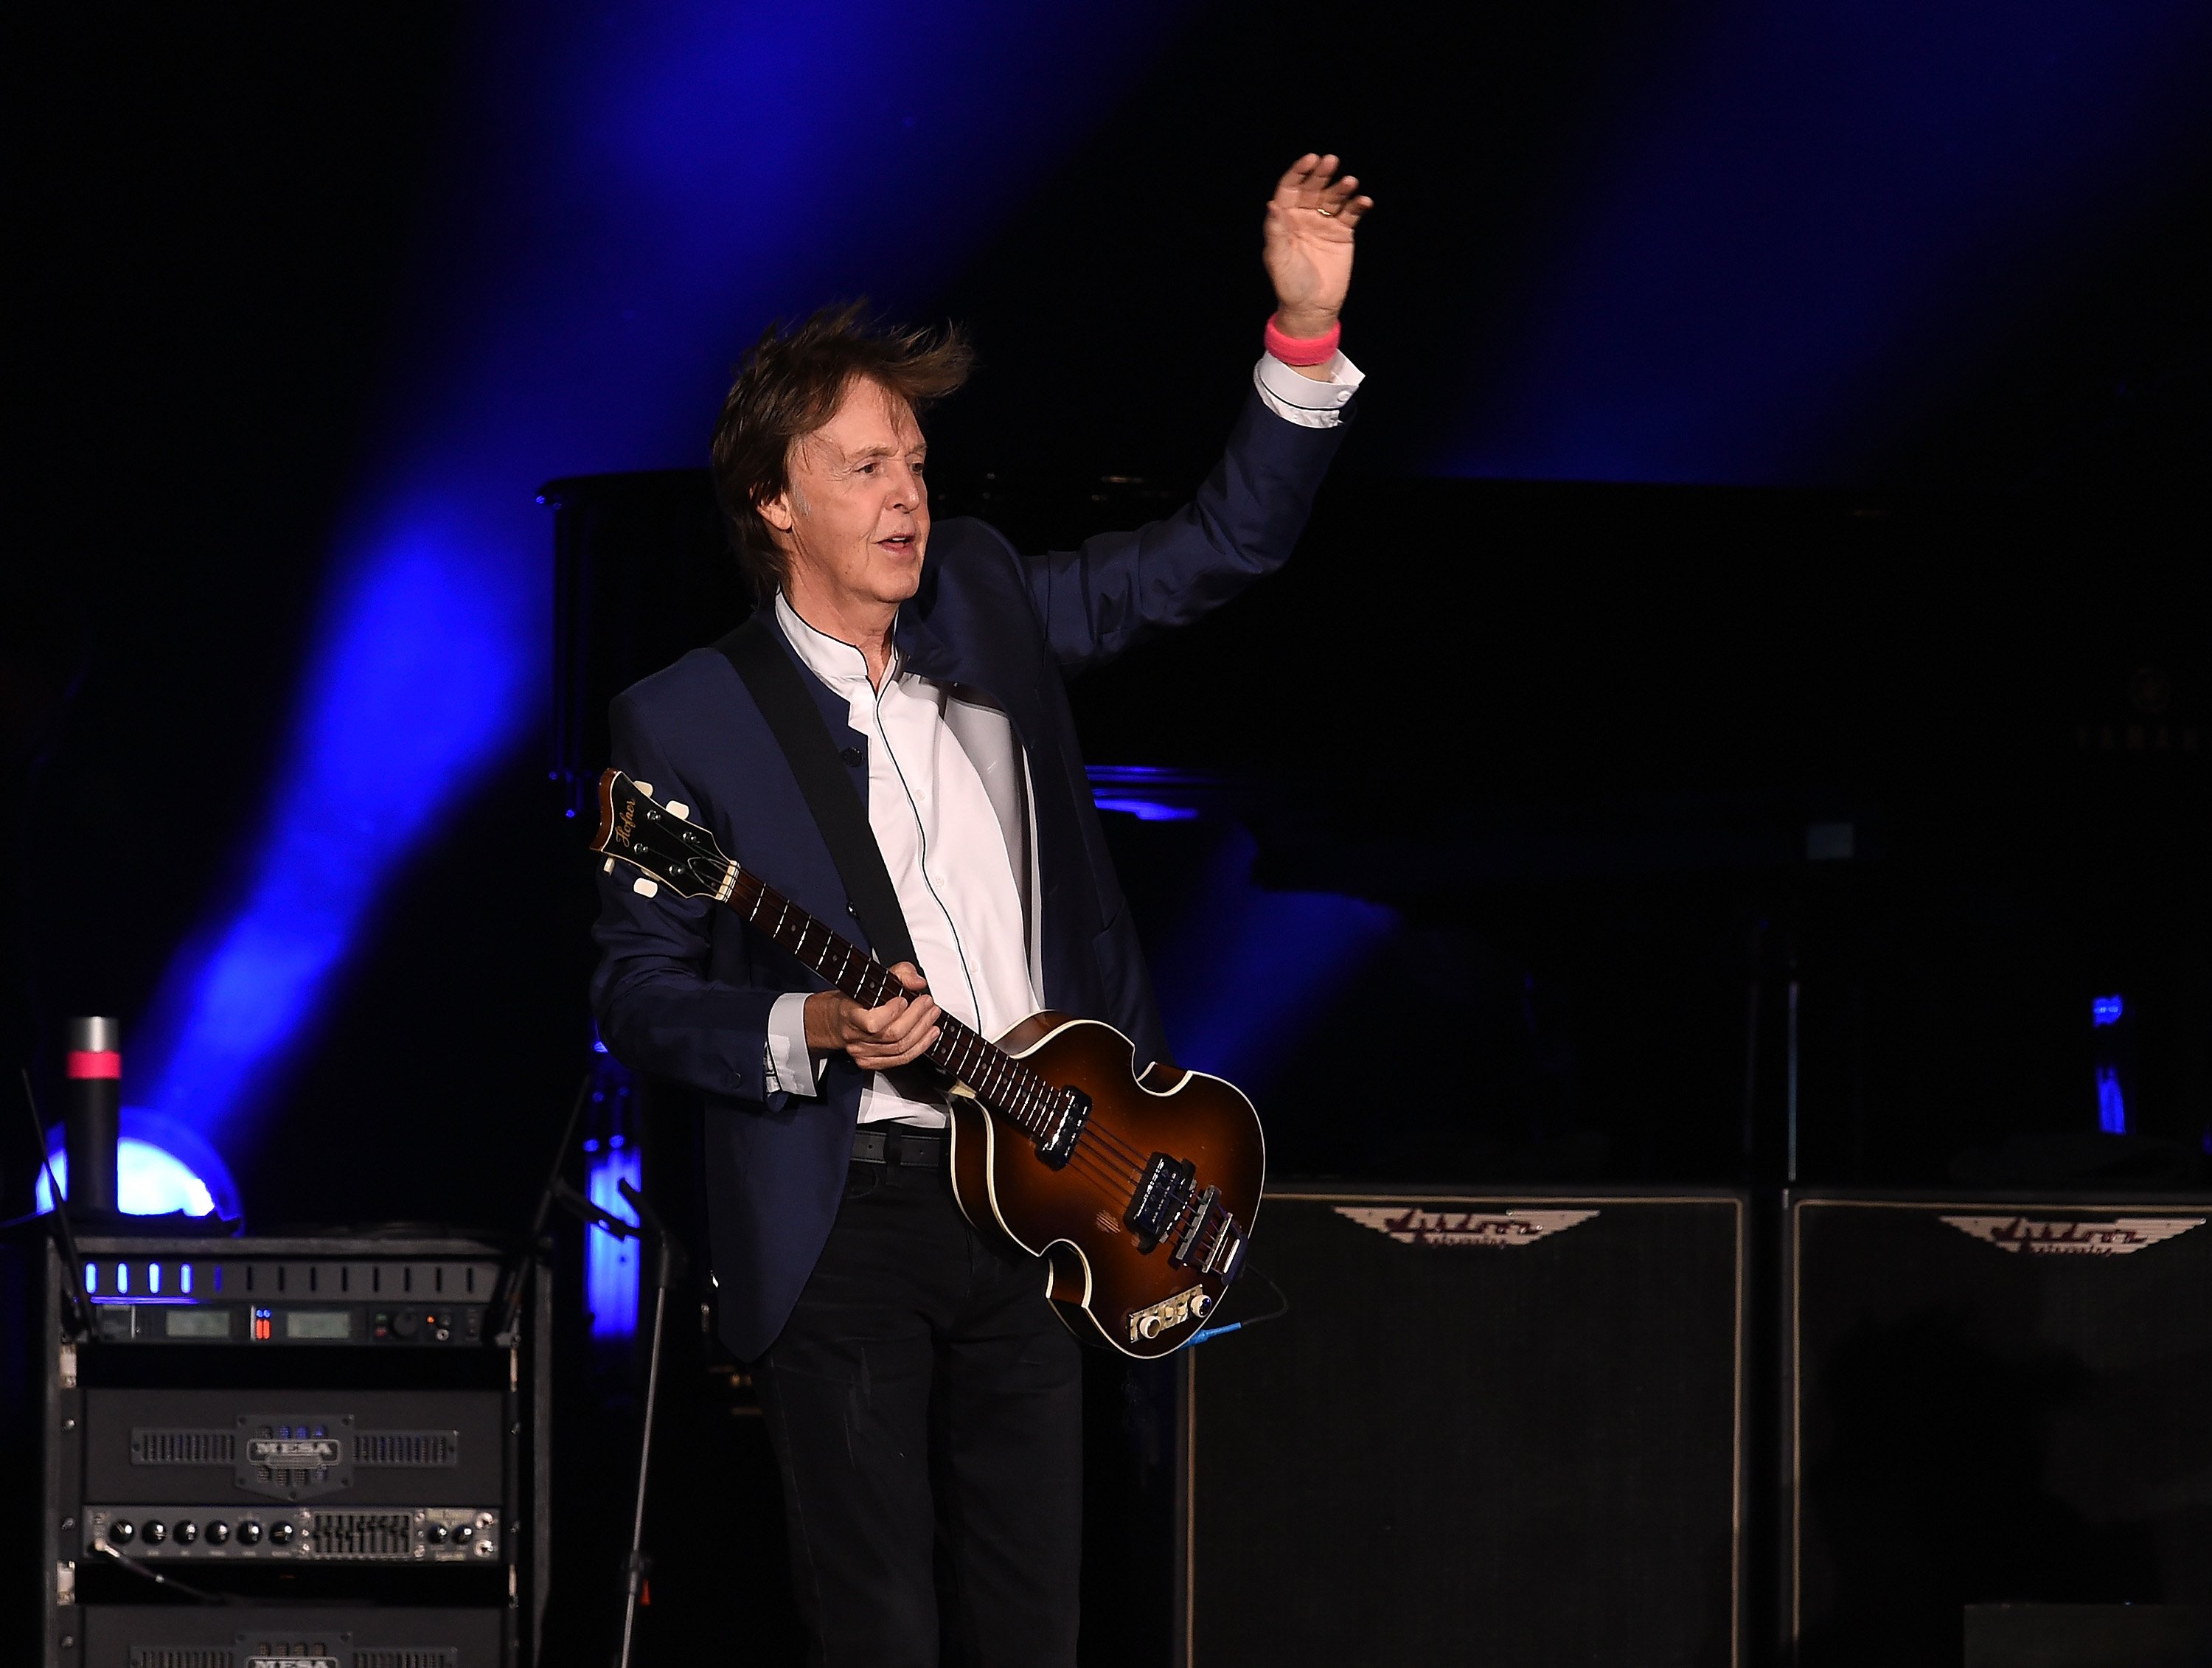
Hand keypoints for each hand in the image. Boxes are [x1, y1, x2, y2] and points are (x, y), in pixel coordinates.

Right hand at [803, 962, 940, 1070]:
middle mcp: (855, 1038)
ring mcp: (863, 1053)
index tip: (904, 999)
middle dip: (916, 1018)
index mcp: (850, 1015)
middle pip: (892, 1036)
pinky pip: (901, 1060)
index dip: (892, 1013)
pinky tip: (929, 1035)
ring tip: (932, 1017)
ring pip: (900, 1049)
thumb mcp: (877, 978)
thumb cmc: (857, 998)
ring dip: (922, 1032)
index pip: (872, 1023)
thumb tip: (918, 982)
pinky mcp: (872, 1063)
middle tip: (928, 1004)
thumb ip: (900, 974)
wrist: (838, 1020)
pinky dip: (920, 1047)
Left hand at [1262, 153, 1372, 341]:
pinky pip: (1351, 214)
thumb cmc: (1289, 284)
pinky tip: (1364, 201)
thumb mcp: (1278, 258)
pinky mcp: (1343, 233)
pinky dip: (1358, 205)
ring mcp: (1324, 223)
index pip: (1291, 189)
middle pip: (1313, 188)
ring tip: (1350, 181)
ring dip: (1342, 187)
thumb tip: (1272, 204)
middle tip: (1331, 161)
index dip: (1299, 172)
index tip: (1310, 159)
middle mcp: (1304, 216)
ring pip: (1334, 198)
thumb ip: (1275, 231)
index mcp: (1285, 219)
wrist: (1312, 307)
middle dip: (1321, 174)